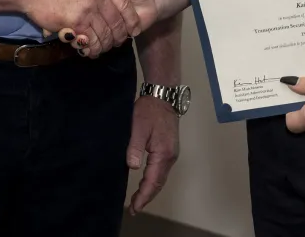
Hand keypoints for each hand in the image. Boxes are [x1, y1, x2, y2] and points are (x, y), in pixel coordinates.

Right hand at [22, 0, 140, 56]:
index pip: (125, 5)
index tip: (132, 30)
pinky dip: (92, 48)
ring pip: (105, 34)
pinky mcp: (76, 23)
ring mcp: (88, 9)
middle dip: (118, 37)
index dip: (131, 20)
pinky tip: (89, 50)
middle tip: (115, 44)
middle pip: (117, 23)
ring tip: (102, 49)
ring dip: (105, 45)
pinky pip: (91, 41)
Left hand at [125, 95, 179, 214]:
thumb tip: (133, 167)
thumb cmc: (149, 110)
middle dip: (147, 197)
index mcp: (162, 154)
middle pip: (159, 183)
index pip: (152, 181)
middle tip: (134, 208)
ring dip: (150, 190)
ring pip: (161, 178)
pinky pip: (162, 171)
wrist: (163, 96)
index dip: (143, 196)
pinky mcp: (169, 149)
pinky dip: (154, 180)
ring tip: (139, 200)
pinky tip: (147, 182)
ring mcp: (171, 153)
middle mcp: (170, 156)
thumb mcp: (138, 128)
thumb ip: (135, 148)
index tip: (134, 207)